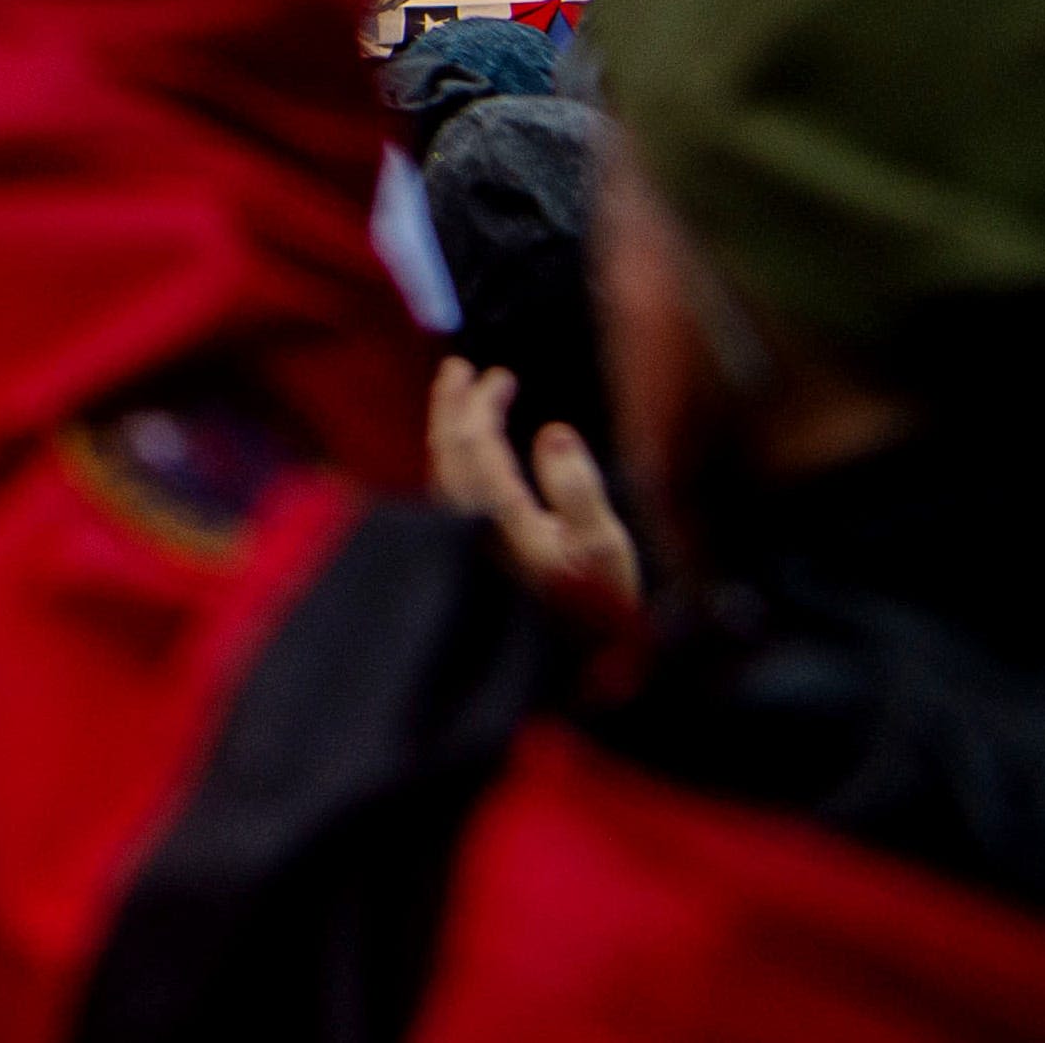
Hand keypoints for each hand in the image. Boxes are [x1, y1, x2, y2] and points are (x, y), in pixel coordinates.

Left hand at [430, 356, 642, 625]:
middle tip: (457, 369)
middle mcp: (468, 528)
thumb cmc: (598, 611)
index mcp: (498, 518)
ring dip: (448, 432)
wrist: (578, 675)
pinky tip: (468, 458)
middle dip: (450, 407)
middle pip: (445, 453)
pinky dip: (453, 462)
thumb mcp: (603, 547)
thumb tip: (552, 431)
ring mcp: (464, 547)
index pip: (475, 443)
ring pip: (441, 474)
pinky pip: (448, 495)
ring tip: (459, 401)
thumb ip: (576, 486)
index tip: (498, 375)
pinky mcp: (468, 562)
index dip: (481, 403)